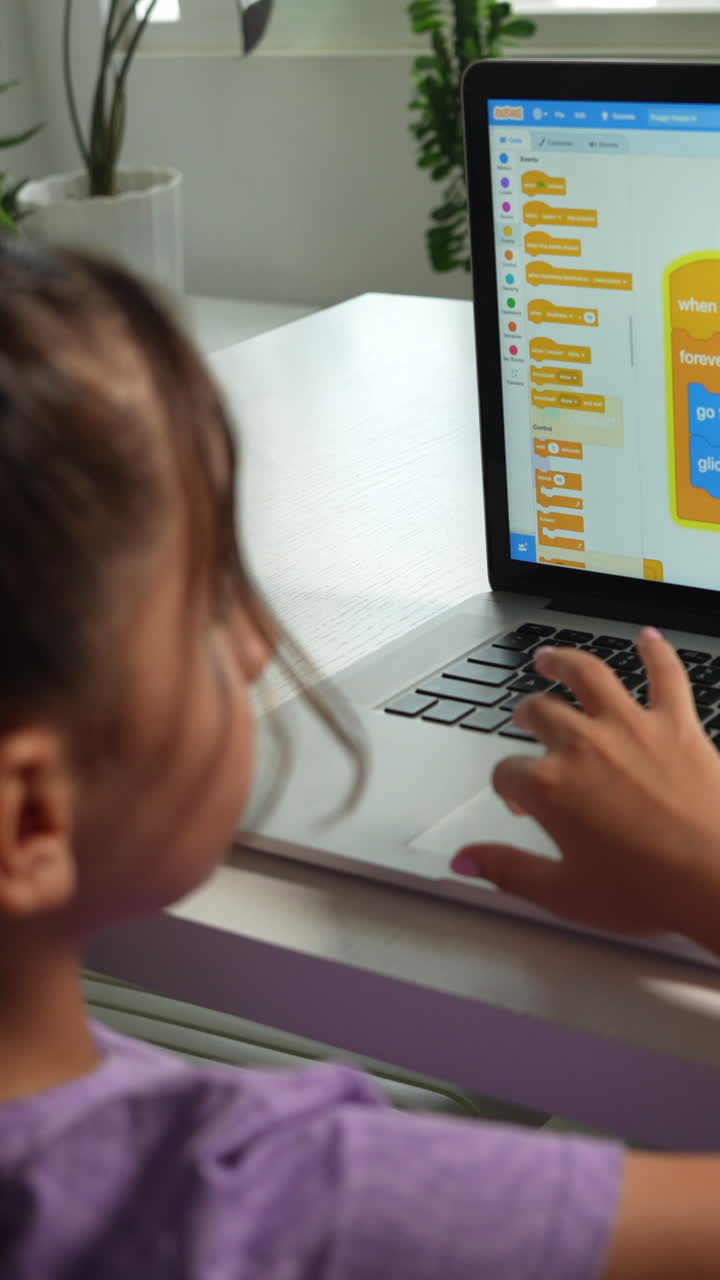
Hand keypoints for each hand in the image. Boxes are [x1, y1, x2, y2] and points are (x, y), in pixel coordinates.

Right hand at [451, 628, 719, 948]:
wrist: (717, 882)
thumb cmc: (649, 892)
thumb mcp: (564, 894)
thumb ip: (508, 871)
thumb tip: (466, 861)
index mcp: (550, 787)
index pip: (507, 773)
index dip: (508, 787)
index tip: (518, 801)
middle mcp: (584, 746)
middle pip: (541, 713)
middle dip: (527, 715)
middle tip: (526, 718)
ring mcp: (631, 728)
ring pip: (588, 675)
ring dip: (563, 662)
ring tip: (550, 658)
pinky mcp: (677, 724)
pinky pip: (666, 675)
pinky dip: (656, 652)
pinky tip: (648, 638)